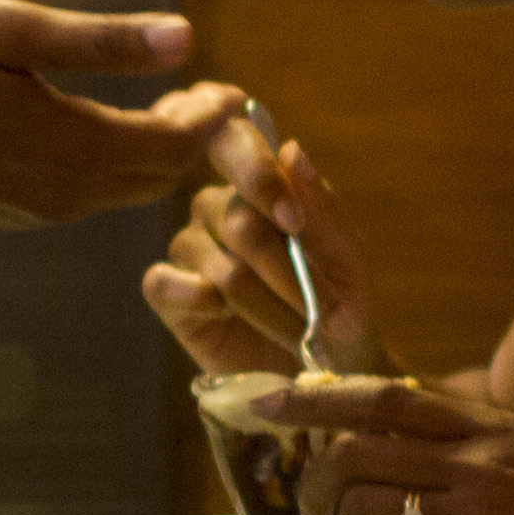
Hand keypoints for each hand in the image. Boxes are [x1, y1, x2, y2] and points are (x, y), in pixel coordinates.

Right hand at [0, 0, 243, 226]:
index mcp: (73, 147)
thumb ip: (102, 40)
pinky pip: (84, 193)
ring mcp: (33, 209)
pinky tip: (103, 124)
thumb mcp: (8, 30)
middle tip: (210, 94)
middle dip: (193, 137)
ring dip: (153, 149)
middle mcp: (63, 194)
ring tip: (169, 104)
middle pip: (158, 174)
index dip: (214, 115)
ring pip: (122, 187)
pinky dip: (112, 162)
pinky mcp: (6, 210)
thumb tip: (187, 39)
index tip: (233, 86)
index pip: (178, 142)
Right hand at [146, 109, 395, 377]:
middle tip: (324, 315)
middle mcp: (218, 207)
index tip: (296, 226)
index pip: (237, 144)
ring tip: (301, 334)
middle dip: (290, 278)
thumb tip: (290, 149)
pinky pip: (164, 283)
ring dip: (270, 310)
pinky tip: (230, 321)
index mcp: (262, 185)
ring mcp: (190, 247)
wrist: (328, 371)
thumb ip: (321, 207)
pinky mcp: (168, 290)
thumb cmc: (343, 306)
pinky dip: (205, 307)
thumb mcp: (349, 259)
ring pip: (221, 271)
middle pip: (241, 226)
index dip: (261, 180)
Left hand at [271, 374, 513, 514]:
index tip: (268, 402)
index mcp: (491, 426)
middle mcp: (478, 461)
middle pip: (356, 451)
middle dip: (312, 481)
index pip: (384, 397)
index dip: (316, 398)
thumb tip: (407, 449)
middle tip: (309, 510)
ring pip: (367, 508)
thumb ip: (475, 444)